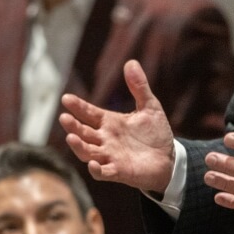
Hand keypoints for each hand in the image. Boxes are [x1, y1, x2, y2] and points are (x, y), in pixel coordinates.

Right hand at [59, 60, 176, 194]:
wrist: (168, 158)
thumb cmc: (155, 133)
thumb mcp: (149, 107)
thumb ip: (139, 87)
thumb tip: (131, 62)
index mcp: (109, 122)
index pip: (89, 113)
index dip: (78, 106)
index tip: (66, 98)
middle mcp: (105, 139)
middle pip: (83, 132)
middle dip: (73, 126)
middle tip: (64, 118)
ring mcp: (110, 156)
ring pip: (88, 152)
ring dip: (79, 146)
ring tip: (71, 137)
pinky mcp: (119, 171)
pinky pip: (103, 172)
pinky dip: (96, 169)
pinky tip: (93, 164)